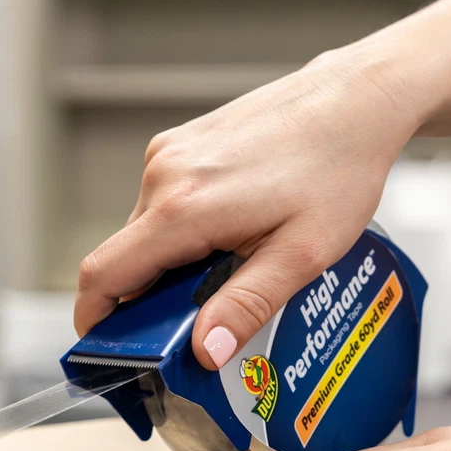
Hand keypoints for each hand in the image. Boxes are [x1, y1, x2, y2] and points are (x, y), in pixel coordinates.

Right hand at [73, 49, 421, 370]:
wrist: (357, 99)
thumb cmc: (338, 167)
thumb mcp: (302, 253)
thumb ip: (246, 305)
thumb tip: (204, 351)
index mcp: (183, 207)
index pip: (103, 274)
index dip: (93, 318)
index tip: (103, 347)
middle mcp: (163, 175)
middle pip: (122, 257)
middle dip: (143, 299)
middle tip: (190, 324)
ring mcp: (169, 154)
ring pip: (142, 232)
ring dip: (166, 264)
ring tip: (225, 271)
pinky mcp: (180, 145)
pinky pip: (160, 204)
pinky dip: (178, 233)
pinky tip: (227, 235)